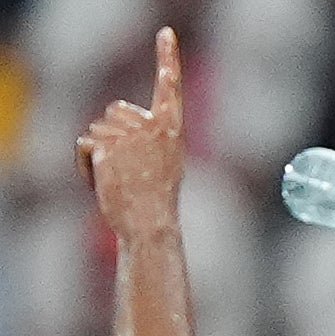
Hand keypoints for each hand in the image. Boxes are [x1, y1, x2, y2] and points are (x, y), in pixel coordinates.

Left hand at [76, 27, 183, 240]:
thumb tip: (128, 132)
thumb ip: (151, 138)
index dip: (168, 59)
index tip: (166, 34)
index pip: (170, 88)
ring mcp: (129, 136)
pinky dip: (85, 165)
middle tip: (126, 165)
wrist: (149, 224)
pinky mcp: (106, 147)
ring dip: (98, 152)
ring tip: (117, 177)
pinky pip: (84, 144)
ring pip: (97, 128)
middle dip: (112, 132)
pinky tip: (100, 180)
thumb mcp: (165, 163)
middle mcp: (152, 127)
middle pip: (116, 109)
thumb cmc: (157, 200)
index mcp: (172, 130)